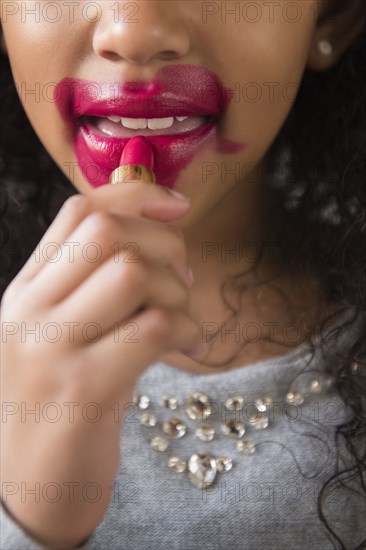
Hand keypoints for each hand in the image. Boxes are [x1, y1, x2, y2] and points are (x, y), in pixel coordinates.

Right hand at [0, 181, 199, 547]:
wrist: (31, 485)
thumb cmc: (62, 401)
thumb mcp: (67, 332)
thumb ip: (97, 284)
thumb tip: (161, 232)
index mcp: (26, 290)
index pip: (78, 211)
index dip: (136, 194)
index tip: (179, 205)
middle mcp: (31, 311)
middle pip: (108, 230)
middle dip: (164, 241)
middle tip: (183, 273)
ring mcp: (53, 349)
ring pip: (133, 271)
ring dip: (177, 288)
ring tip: (182, 314)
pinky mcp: (85, 390)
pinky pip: (154, 327)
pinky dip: (186, 327)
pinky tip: (189, 344)